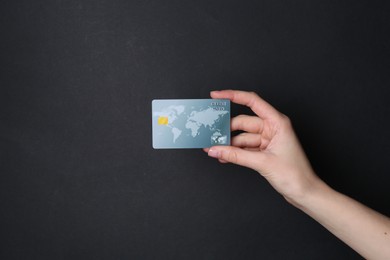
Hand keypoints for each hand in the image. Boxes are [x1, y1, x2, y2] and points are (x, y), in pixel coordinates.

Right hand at [204, 90, 322, 203]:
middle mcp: (272, 128)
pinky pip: (244, 148)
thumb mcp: (262, 162)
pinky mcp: (264, 152)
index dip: (233, 96)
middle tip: (210, 134)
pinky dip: (234, 152)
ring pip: (242, 137)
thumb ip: (236, 155)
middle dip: (226, 129)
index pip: (252, 102)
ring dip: (228, 144)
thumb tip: (215, 149)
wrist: (305, 193)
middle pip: (243, 122)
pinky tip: (223, 156)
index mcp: (277, 122)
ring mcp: (267, 140)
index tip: (216, 95)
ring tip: (214, 149)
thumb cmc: (295, 175)